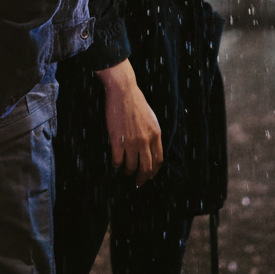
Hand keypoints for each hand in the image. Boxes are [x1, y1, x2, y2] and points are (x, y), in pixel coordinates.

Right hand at [95, 59, 162, 186]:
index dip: (154, 171)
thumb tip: (151, 149)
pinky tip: (115, 164)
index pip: (158, 160)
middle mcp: (145, 140)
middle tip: (138, 182)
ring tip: (126, 172)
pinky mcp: (117, 140)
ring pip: (132, 166)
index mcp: (155, 134)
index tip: (149, 175)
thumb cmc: (136, 102)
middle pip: (147, 167)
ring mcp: (131, 141)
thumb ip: (152, 134)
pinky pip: (117, 160)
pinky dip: (116, 164)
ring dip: (129, 171)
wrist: (123, 91)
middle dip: (143, 178)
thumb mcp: (151, 118)